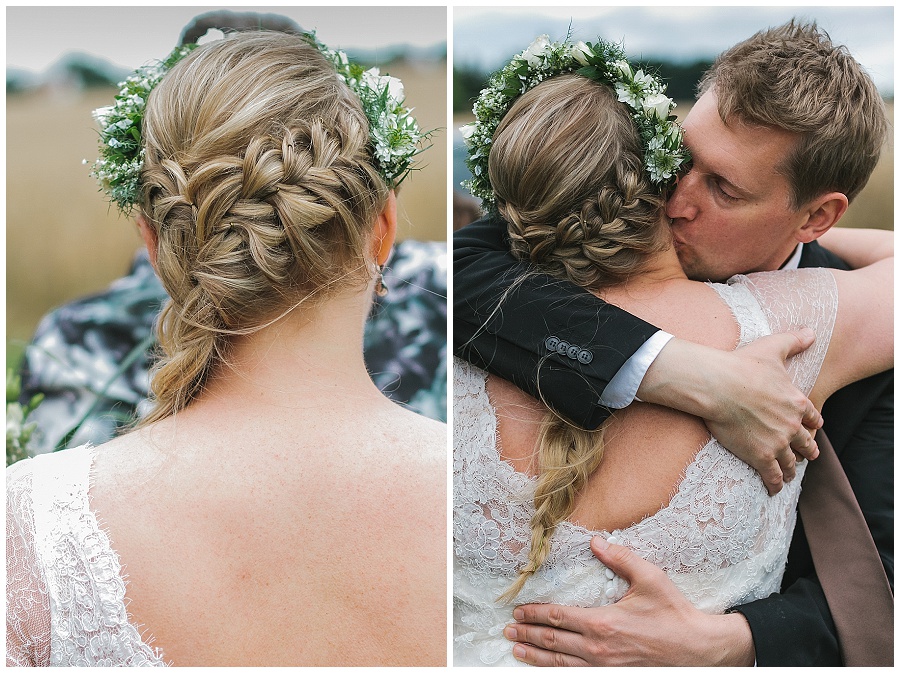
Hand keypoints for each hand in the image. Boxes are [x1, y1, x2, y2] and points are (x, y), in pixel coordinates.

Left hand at [504, 537, 754, 665]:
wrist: (698, 650)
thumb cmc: (673, 612)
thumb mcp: (650, 578)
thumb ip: (620, 558)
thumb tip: (596, 542)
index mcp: (603, 623)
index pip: (559, 617)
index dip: (535, 614)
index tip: (519, 610)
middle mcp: (598, 648)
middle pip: (553, 641)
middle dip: (527, 634)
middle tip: (508, 629)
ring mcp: (605, 667)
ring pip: (560, 663)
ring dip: (535, 655)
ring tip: (516, 649)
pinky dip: (556, 670)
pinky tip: (546, 667)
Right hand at [704, 329, 821, 494]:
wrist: (717, 385)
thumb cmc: (742, 365)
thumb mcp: (773, 348)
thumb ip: (794, 341)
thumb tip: (811, 332)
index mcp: (797, 402)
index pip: (813, 419)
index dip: (812, 425)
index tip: (809, 429)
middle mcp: (791, 425)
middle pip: (806, 444)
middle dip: (807, 450)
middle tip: (806, 455)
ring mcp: (777, 443)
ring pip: (791, 462)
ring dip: (792, 469)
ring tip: (790, 475)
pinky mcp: (759, 456)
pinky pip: (772, 475)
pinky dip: (775, 484)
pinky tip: (774, 489)